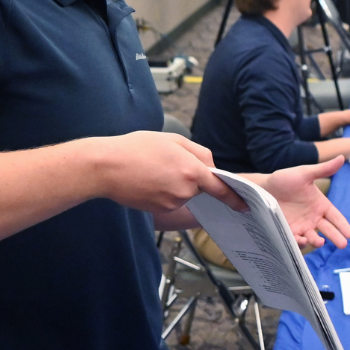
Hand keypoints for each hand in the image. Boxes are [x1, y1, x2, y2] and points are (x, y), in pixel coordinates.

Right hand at [92, 130, 243, 213]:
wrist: (105, 167)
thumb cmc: (136, 148)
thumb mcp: (172, 139)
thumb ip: (199, 152)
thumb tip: (211, 167)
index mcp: (192, 171)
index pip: (220, 188)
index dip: (233, 197)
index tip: (244, 205)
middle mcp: (186, 190)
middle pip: (198, 187)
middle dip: (189, 177)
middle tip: (165, 163)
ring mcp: (172, 202)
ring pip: (183, 194)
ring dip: (174, 184)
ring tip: (151, 170)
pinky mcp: (159, 209)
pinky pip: (169, 201)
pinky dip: (162, 192)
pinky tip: (146, 181)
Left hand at [257, 157, 349, 248]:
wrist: (262, 188)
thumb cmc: (284, 179)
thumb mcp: (304, 173)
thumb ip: (323, 169)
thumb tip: (341, 158)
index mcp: (320, 205)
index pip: (336, 217)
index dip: (343, 225)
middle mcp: (313, 217)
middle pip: (328, 229)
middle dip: (336, 237)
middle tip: (342, 245)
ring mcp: (301, 225)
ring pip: (313, 237)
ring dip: (317, 241)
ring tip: (320, 242)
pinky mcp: (289, 231)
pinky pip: (297, 240)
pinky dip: (300, 242)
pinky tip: (302, 240)